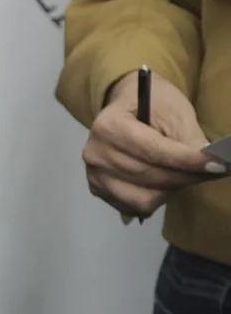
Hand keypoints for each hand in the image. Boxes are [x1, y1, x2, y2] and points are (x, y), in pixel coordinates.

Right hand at [83, 71, 226, 217]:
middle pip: (149, 176)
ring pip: (143, 199)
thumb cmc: (152, 105)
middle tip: (213, 171)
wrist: (127, 107)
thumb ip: (188, 140)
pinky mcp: (98, 190)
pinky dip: (156, 199)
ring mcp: (94, 174)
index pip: (152, 151)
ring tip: (184, 175)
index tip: (218, 165)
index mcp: (108, 126)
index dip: (187, 161)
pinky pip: (134, 207)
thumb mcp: (173, 111)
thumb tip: (209, 166)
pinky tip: (164, 184)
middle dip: (186, 176)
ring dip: (172, 190)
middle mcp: (95, 153)